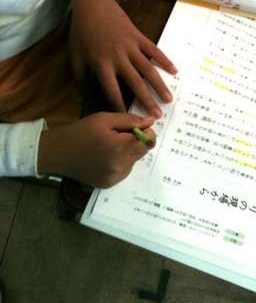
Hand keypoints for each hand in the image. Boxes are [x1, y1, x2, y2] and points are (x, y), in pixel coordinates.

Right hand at [38, 112, 155, 187]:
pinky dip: (121, 162)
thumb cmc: (81, 131)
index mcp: (120, 148)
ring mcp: (115, 177)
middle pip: (143, 151)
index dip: (145, 131)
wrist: (57, 153)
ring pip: (135, 161)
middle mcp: (120, 166)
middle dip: (136, 140)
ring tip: (110, 145)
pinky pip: (125, 170)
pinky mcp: (109, 184)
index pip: (149, 141)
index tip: (133, 126)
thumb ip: (130, 120)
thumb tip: (151, 121)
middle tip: (118, 134)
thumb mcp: (105, 119)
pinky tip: (106, 156)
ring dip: (129, 152)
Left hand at [70, 0, 176, 115]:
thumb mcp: (75, 55)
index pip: (112, 90)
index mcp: (101, 63)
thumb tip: (83, 96)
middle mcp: (118, 57)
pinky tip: (174, 71)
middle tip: (157, 115)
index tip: (128, 118)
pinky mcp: (138, 36)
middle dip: (146, 101)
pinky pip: (154, 50)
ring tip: (169, 99)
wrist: (93, 4)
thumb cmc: (82, 31)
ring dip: (159, 85)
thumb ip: (80, 77)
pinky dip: (164, 60)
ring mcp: (130, 46)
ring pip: (148, 69)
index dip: (120, 105)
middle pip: (135, 83)